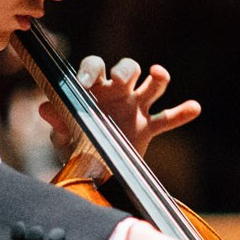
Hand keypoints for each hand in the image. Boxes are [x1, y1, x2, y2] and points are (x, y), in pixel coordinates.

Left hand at [41, 56, 201, 161]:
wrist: (92, 171)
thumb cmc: (75, 144)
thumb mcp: (63, 136)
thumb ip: (58, 122)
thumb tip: (45, 109)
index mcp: (93, 88)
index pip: (94, 67)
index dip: (90, 70)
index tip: (85, 83)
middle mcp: (116, 92)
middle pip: (127, 68)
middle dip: (125, 69)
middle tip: (120, 79)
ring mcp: (135, 108)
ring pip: (151, 86)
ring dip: (158, 78)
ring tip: (158, 74)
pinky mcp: (147, 127)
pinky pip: (167, 118)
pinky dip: (181, 112)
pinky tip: (193, 107)